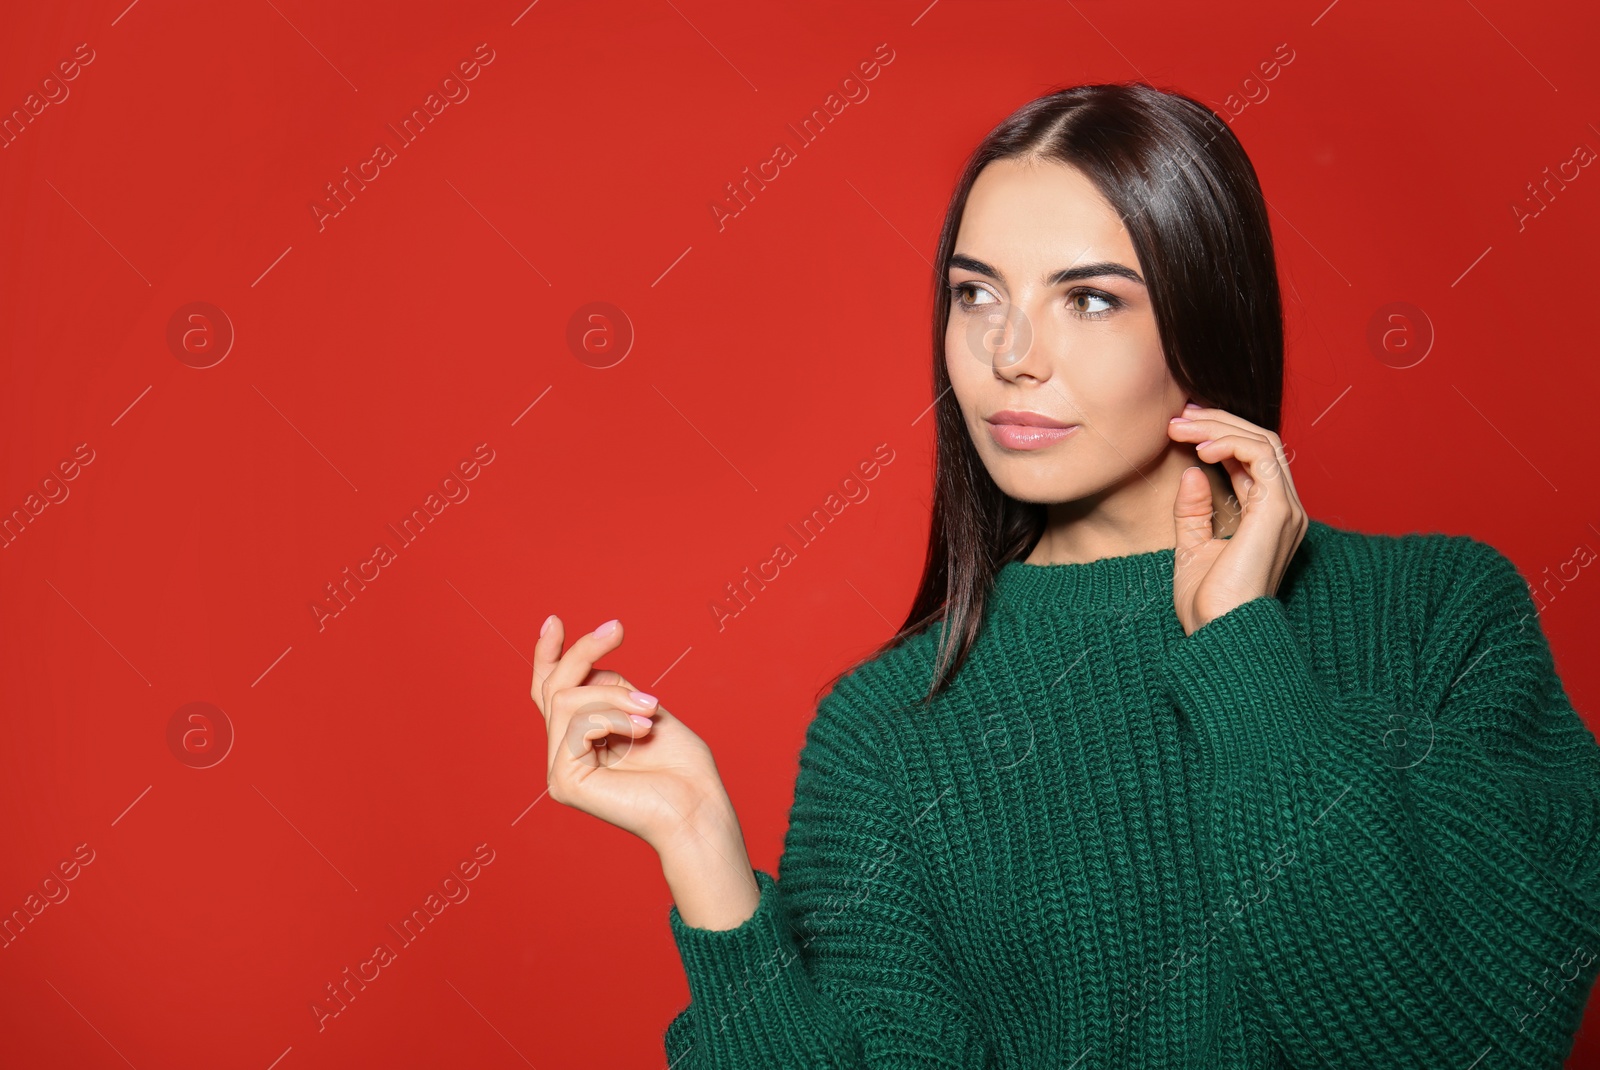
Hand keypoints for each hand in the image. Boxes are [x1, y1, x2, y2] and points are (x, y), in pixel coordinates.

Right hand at [530, 616, 734, 853]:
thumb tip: (589, 668)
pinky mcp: (565, 781)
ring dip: (615, 694)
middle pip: (554, 687)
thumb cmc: (683, 767)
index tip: (554, 620)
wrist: (699, 808)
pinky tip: (643, 731)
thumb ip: (611, 691)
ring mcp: (560, 770)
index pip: (551, 692)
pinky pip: (577, 724)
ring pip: (566, 700)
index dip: (548, 656)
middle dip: (584, 651)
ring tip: (651, 709)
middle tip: (617, 629)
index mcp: (583, 740)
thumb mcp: (644, 709)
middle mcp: (564, 755)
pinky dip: (615, 717)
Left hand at [1165, 402, 1306, 634]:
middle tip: (1179, 416)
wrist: (1218, 633)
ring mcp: (1285, 510)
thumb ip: (1194, 510)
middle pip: (1261, 444)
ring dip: (1220, 427)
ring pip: (1263, 442)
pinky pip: (1261, 456)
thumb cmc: (1207, 604)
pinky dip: (1230, 443)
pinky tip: (1200, 448)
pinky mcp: (1276, 512)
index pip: (1252, 460)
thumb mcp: (1192, 548)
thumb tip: (1192, 472)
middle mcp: (1284, 510)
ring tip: (1182, 425)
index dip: (1219, 436)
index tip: (1183, 426)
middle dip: (1218, 423)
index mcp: (1268, 518)